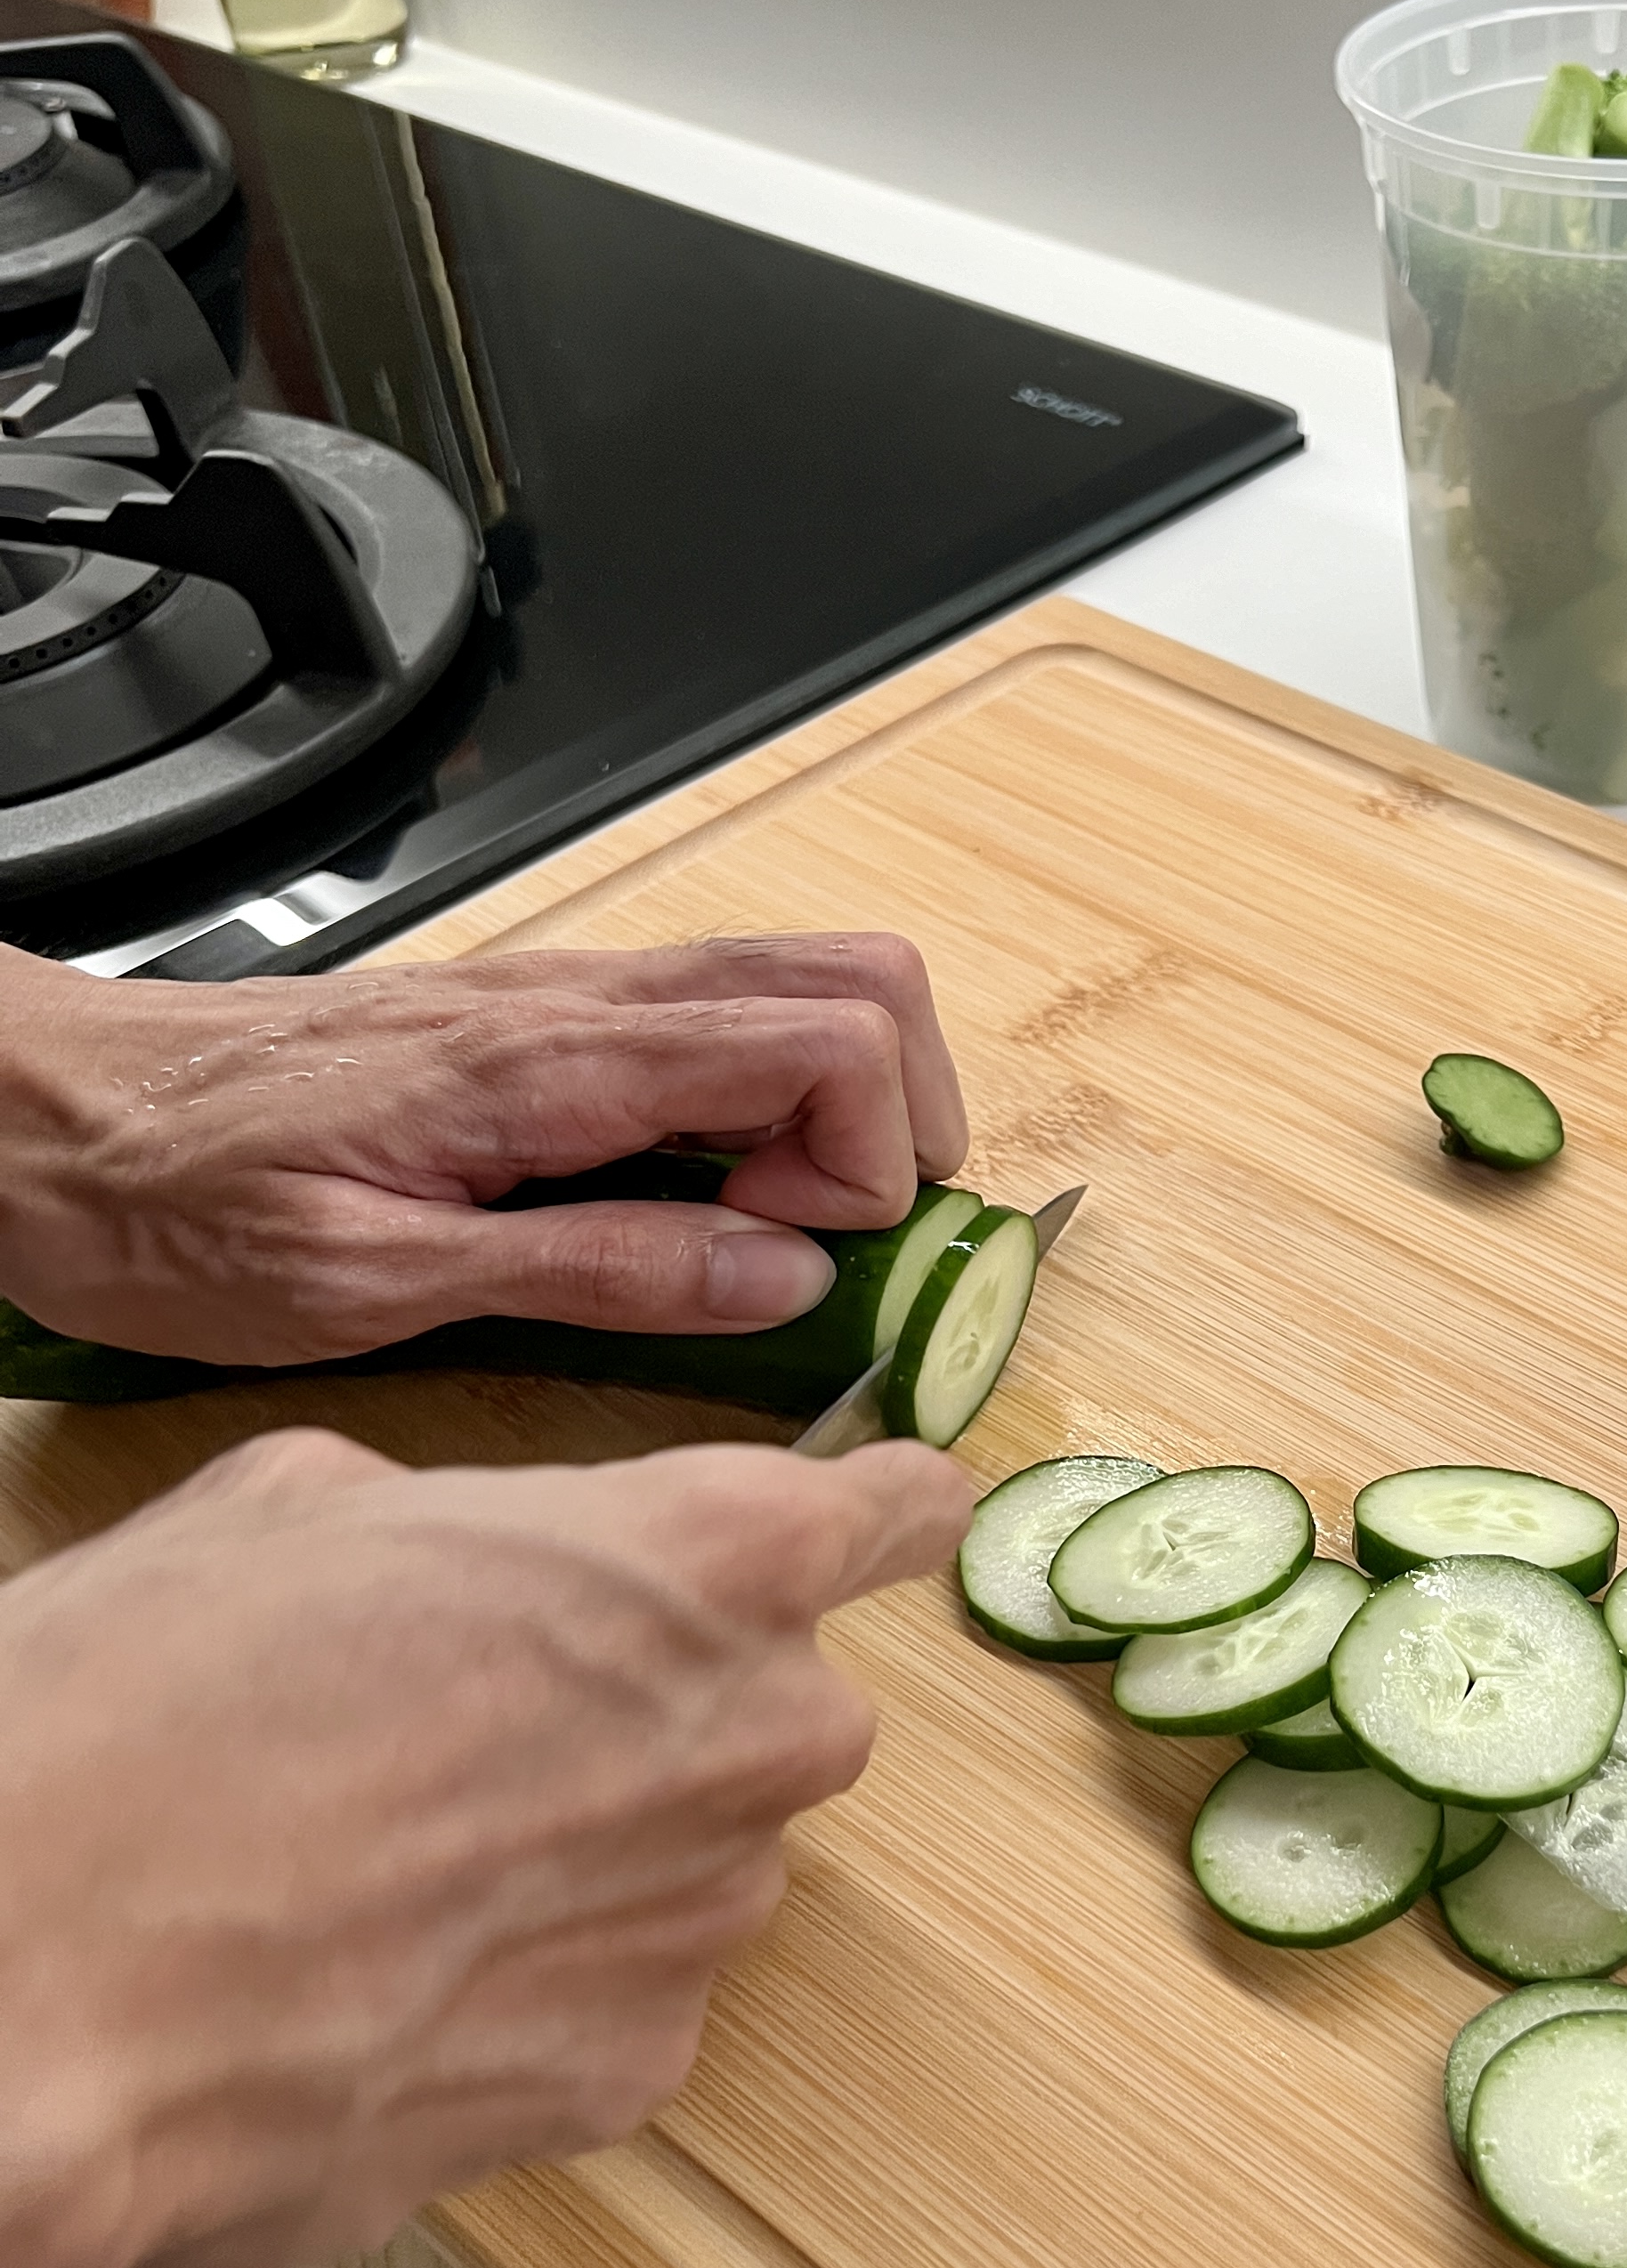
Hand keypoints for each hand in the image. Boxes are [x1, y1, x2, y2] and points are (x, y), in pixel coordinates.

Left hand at [0, 934, 968, 1365]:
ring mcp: (562, 998)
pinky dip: (765, 1107)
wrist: (39, 1115)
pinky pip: (714, 1023)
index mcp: (547, 1065)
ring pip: (799, 985)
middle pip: (856, 981)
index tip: (804, 1265)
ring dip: (839, 1109)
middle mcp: (573, 1003)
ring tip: (769, 1234)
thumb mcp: (371, 1287)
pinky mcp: (536, 1022)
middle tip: (828, 1247)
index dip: (869, 1162)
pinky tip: (692, 1207)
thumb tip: (779, 1278)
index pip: (829, 1040)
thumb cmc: (170, 1207)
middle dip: (899, 1119)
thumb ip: (595, 1272)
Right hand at [0, 1425, 971, 2267]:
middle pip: (772, 1707)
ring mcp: (705, 1927)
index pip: (896, 1515)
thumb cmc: (146, 1723)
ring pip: (683, 1862)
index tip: (882, 1523)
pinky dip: (517, 1991)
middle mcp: (756, 1744)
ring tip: (377, 1858)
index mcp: (708, 1563)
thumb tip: (475, 1572)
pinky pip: (608, 2000)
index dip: (880, 1516)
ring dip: (577, 1856)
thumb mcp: (295, 1508)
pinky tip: (371, 1974)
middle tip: (464, 1719)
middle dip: (654, 1709)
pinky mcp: (628, 2078)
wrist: (39, 1984)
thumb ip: (469, 1528)